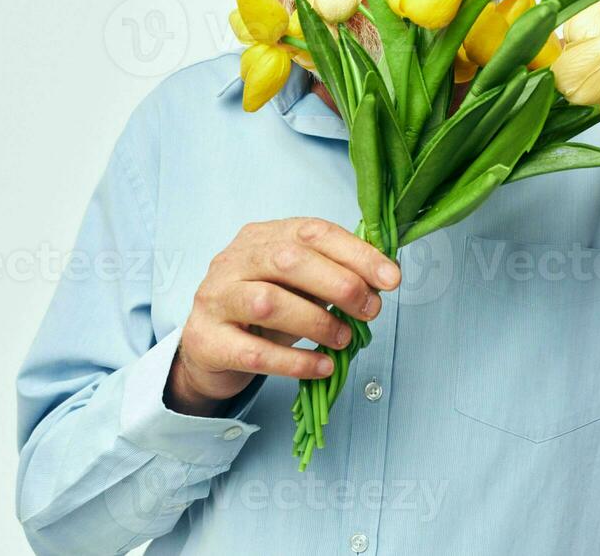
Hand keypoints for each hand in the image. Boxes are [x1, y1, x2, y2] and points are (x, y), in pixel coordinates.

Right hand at [166, 217, 400, 416]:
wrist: (209, 348)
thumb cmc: (261, 311)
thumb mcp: (296, 285)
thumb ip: (332, 275)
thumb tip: (384, 278)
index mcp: (261, 237)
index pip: (312, 232)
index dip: (356, 253)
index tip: (391, 278)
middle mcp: (234, 261)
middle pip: (288, 261)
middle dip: (339, 284)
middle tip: (369, 310)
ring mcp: (216, 299)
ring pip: (269, 302)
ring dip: (317, 321)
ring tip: (344, 338)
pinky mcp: (208, 341)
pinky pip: (255, 352)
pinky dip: (295, 361)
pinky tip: (322, 366)